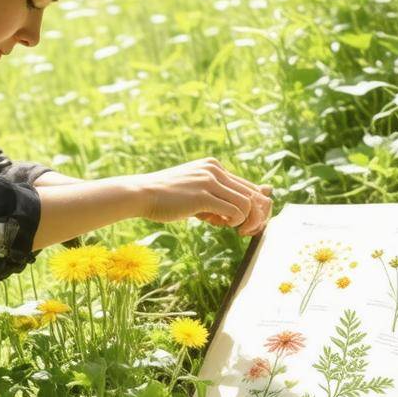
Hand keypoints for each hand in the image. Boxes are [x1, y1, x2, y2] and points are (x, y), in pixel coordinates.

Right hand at [129, 157, 273, 236]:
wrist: (142, 194)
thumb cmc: (167, 198)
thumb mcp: (195, 192)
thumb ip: (215, 197)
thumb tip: (240, 214)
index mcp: (214, 166)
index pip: (248, 186)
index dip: (253, 207)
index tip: (244, 223)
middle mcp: (215, 169)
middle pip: (253, 194)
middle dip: (255, 216)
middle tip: (244, 230)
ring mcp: (209, 181)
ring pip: (247, 203)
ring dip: (244, 221)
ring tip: (229, 226)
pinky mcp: (203, 195)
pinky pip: (234, 211)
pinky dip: (233, 222)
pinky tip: (219, 223)